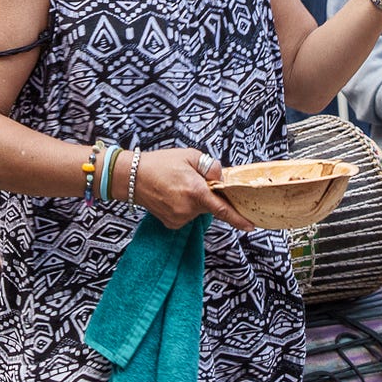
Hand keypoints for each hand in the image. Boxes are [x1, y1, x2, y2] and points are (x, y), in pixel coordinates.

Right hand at [131, 148, 254, 231]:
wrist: (131, 177)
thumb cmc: (160, 163)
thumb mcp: (190, 156)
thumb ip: (210, 167)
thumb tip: (221, 178)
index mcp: (196, 191)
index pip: (223, 209)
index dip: (238, 219)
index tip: (251, 226)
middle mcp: (188, 209)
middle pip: (210, 206)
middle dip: (207, 195)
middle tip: (191, 180)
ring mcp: (179, 218)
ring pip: (198, 210)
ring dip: (194, 200)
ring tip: (177, 186)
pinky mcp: (171, 223)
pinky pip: (186, 215)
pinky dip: (184, 206)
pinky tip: (172, 196)